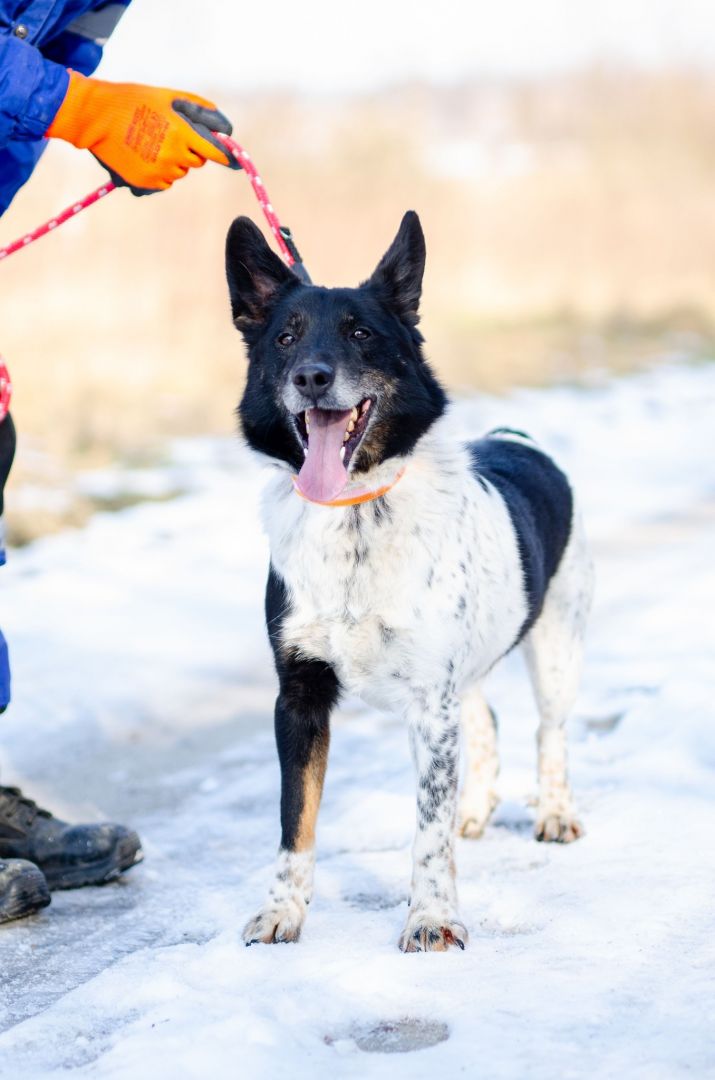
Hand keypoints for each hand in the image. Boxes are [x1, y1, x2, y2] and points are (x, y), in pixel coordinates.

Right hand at [46, 72, 239, 194]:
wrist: (95, 117)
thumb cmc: (132, 100)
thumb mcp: (167, 96)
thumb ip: (198, 109)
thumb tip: (223, 126)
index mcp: (182, 133)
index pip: (216, 152)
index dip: (226, 155)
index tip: (234, 161)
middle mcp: (174, 155)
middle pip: (197, 162)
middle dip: (190, 150)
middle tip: (169, 134)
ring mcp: (160, 171)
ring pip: (180, 172)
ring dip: (173, 161)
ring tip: (151, 143)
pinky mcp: (147, 183)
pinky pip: (165, 182)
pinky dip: (160, 172)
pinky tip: (144, 155)